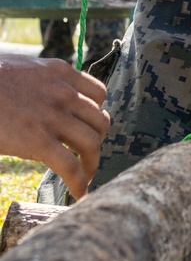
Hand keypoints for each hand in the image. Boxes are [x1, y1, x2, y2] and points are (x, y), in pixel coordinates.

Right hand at [0, 55, 109, 199]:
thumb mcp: (22, 67)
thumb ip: (40, 78)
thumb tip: (37, 93)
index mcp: (60, 72)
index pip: (97, 93)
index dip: (96, 113)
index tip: (88, 127)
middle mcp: (63, 92)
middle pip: (99, 120)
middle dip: (97, 139)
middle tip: (86, 154)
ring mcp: (53, 116)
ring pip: (91, 143)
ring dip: (92, 163)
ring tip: (85, 176)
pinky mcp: (38, 141)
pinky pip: (70, 165)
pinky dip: (79, 182)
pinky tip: (78, 192)